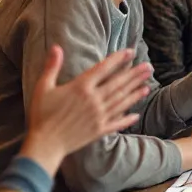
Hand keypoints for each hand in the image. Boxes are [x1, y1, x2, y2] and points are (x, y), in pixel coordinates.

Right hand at [21, 46, 151, 173]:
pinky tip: (136, 114)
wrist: (45, 143)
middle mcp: (93, 100)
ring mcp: (98, 116)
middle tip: (149, 67)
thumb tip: (56, 47)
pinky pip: (117, 123)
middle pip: (118, 84)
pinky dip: (127, 118)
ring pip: (121, 101)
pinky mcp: (99, 130)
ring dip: (135, 93)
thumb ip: (52, 66)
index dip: (118, 59)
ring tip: (147, 85)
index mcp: (80, 87)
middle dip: (135, 74)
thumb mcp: (43, 87)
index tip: (130, 52)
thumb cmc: (41, 115)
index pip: (104, 68)